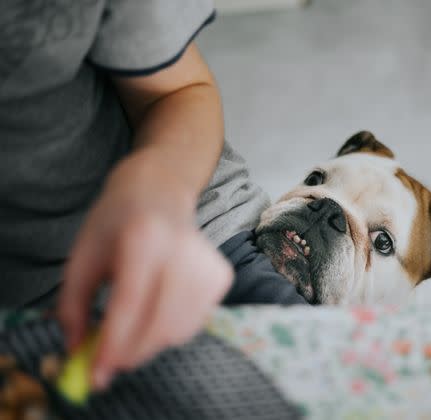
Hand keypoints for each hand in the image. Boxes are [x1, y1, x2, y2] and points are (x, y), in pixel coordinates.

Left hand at [57, 151, 233, 389]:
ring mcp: (208, 262)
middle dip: (132, 352)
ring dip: (151, 343)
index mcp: (143, 236)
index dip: (114, 342)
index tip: (98, 372)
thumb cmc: (115, 223)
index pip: (131, 300)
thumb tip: (77, 350)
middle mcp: (183, 248)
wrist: (158, 192)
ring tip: (133, 326)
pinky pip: (195, 323)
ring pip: (181, 329)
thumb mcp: (82, 256)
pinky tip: (159, 308)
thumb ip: (74, 304)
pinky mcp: (222, 275)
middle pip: (160, 322)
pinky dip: (172, 330)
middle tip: (111, 361)